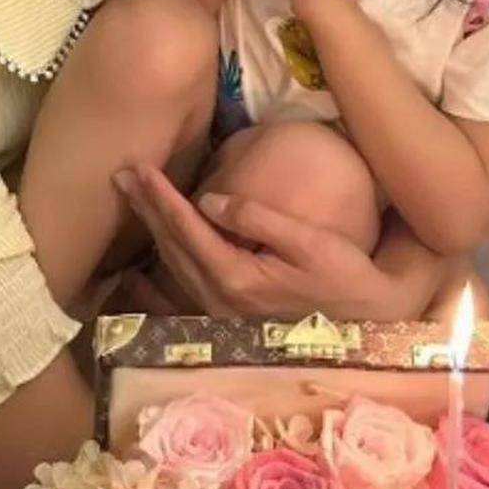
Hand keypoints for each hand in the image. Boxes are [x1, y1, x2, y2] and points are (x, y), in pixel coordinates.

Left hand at [112, 165, 417, 320]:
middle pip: (171, 246)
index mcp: (236, 279)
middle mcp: (220, 299)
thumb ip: (258, 219)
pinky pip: (182, 283)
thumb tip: (209, 200)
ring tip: (131, 197)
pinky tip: (145, 255)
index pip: (187, 230)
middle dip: (145, 207)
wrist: (367, 319)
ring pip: (172, 264)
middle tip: (120, 174)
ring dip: (151, 228)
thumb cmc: (344, 274)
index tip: (140, 168)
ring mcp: (221, 310)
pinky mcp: (227, 313)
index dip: (161, 197)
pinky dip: (161, 261)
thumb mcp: (309, 241)